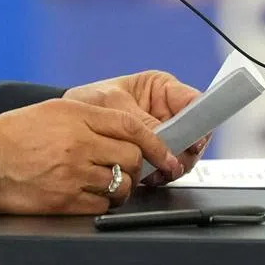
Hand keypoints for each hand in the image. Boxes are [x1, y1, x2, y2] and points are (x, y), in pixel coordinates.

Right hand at [0, 98, 182, 214]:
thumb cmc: (11, 135)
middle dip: (133, 165)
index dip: (154, 141)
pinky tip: (85, 193)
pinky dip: (101, 202)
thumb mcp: (48, 111)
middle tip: (122, 167)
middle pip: (131, 158)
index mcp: (74, 115)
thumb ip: (87, 117)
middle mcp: (77, 142)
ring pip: (121, 185)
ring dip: (118, 186)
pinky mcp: (66, 200)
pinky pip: (103, 205)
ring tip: (99, 181)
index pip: (129, 126)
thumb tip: (124, 133)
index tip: (166, 153)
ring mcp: (73, 173)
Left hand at [65, 71, 209, 182]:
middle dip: (183, 151)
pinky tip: (147, 176)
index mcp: (161, 89)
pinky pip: (167, 168)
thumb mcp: (113, 104)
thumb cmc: (87, 102)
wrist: (64, 124)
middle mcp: (167, 111)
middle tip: (170, 162)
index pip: (195, 103)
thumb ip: (141, 123)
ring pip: (184, 155)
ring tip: (153, 170)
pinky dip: (159, 175)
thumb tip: (167, 145)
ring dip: (171, 166)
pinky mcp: (153, 155)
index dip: (199, 122)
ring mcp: (162, 135)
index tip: (193, 141)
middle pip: (194, 135)